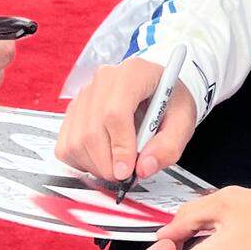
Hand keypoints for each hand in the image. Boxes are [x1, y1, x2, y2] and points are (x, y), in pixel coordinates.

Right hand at [55, 57, 197, 182]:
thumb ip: (169, 145)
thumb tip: (144, 168)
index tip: (127, 171)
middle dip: (107, 164)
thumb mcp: (184, 120)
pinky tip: (103, 159)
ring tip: (117, 166)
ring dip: (95, 165)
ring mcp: (85, 94)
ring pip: (76, 141)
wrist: (157, 89)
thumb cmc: (170, 101)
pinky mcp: (73, 110)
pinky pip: (66, 145)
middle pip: (92, 131)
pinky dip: (82, 162)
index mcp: (134, 73)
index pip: (115, 113)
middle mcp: (104, 79)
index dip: (119, 147)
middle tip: (125, 176)